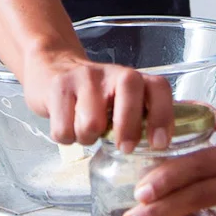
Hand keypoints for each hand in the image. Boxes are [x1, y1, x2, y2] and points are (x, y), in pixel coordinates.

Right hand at [22, 51, 174, 152]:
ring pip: (91, 124)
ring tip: (85, 131)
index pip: (158, 88)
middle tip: (123, 148)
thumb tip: (156, 148)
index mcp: (133, 78)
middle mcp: (111, 73)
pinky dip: (66, 137)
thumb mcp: (119, 99)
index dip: (162, 116)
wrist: (53, 67)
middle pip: (128, 101)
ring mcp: (83, 78)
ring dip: (88, 138)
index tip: (158, 143)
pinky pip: (64, 130)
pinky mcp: (58, 87)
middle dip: (127, 131)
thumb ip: (138, 117)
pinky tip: (67, 125)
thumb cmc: (93, 94)